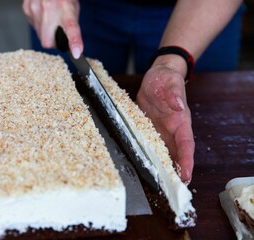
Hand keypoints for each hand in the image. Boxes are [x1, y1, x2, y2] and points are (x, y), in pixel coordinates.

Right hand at [22, 0, 82, 57]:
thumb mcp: (73, 10)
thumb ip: (72, 29)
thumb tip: (73, 48)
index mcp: (66, 8)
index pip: (71, 28)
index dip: (74, 42)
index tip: (76, 53)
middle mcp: (49, 8)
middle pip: (47, 42)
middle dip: (53, 41)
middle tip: (57, 32)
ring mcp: (35, 8)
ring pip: (39, 36)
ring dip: (45, 32)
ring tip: (50, 19)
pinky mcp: (27, 9)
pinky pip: (33, 27)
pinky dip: (39, 24)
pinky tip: (42, 15)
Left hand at [136, 57, 194, 182]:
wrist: (157, 76)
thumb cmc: (165, 78)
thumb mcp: (169, 82)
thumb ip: (174, 93)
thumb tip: (178, 106)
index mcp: (180, 121)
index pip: (186, 144)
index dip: (186, 160)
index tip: (185, 175)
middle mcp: (172, 129)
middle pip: (176, 154)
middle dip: (175, 171)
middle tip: (172, 189)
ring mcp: (161, 130)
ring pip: (163, 152)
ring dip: (163, 167)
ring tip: (159, 184)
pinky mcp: (150, 128)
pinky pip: (150, 144)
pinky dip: (150, 156)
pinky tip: (145, 166)